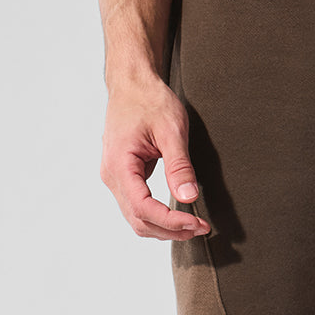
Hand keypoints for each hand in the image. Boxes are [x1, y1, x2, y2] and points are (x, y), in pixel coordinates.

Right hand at [100, 76, 211, 240]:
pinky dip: (158, 217)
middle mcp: (111, 175)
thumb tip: (188, 197)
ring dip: (165, 228)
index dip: (171, 221)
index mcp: (119, 164)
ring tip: (193, 225)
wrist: (132, 84)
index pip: (142, 208)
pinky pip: (137, 207)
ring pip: (136, 219)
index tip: (197, 222)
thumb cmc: (150, 100)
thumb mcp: (171, 130)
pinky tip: (178, 215)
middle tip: (202, 227)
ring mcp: (114, 178)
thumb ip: (179, 165)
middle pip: (139, 220)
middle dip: (171, 230)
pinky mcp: (122, 177)